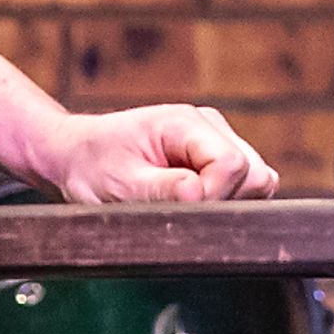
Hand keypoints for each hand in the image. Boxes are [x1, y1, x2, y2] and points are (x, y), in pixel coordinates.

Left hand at [32, 105, 280, 205]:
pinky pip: (245, 185)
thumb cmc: (92, 166)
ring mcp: (215, 140)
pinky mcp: (215, 157)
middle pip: (253, 173)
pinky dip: (225, 202)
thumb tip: (198, 194)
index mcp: (185, 123)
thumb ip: (161, 190)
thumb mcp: (118, 183)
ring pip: (256, 180)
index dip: (214, 196)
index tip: (180, 209)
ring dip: (226, 202)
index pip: (232, 164)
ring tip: (180, 205)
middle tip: (178, 210)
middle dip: (224, 202)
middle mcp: (208, 126)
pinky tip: (191, 204)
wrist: (77, 155)